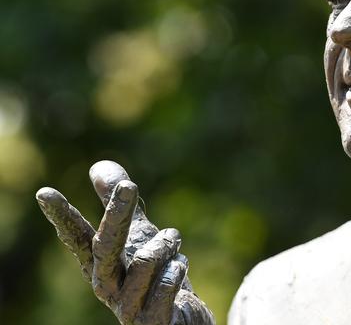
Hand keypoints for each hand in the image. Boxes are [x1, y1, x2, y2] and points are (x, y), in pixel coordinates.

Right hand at [35, 160, 214, 324]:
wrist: (181, 320)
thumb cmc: (155, 277)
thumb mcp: (139, 237)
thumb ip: (120, 207)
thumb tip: (99, 165)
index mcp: (100, 265)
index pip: (77, 238)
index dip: (63, 217)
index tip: (45, 193)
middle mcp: (108, 287)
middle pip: (105, 247)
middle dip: (117, 214)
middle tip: (130, 184)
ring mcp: (128, 307)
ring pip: (145, 261)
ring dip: (167, 244)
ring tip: (173, 243)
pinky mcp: (152, 322)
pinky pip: (165, 286)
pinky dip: (175, 269)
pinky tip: (178, 269)